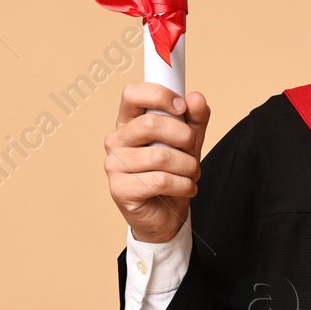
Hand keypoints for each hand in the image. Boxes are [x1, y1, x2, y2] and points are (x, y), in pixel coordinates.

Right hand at [104, 83, 210, 244]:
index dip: (159, 95)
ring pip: (160, 156)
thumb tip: (196, 98)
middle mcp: (116, 140)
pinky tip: (186, 188)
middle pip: (151, 124)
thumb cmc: (172, 173)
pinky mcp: (120, 189)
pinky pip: (160, 181)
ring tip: (191, 173)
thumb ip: (194, 118)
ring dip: (188, 166)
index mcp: (129, 122)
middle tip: (192, 149)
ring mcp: (114, 165)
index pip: (132, 94)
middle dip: (184, 136)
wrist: (165, 215)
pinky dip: (183, 185)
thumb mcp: (189, 142)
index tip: (182, 107)